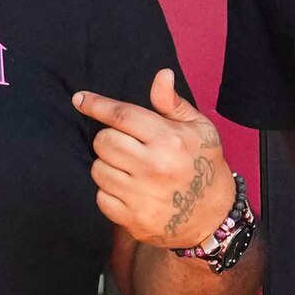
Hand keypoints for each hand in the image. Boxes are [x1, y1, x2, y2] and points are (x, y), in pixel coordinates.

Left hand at [74, 69, 238, 250]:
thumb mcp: (198, 128)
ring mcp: (143, 196)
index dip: (96, 105)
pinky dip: (108, 192)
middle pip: (103, 142)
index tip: (80, 99)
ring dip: (107, 166)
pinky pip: (101, 198)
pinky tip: (127, 189)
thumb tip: (161, 75)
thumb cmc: (204, 163)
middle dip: (108, 139)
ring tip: (127, 168)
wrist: (214, 214)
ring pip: (98, 170)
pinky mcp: (134, 220)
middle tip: (124, 145)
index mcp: (169, 140)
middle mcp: (155, 167)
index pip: (122, 115)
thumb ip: (172, 103)